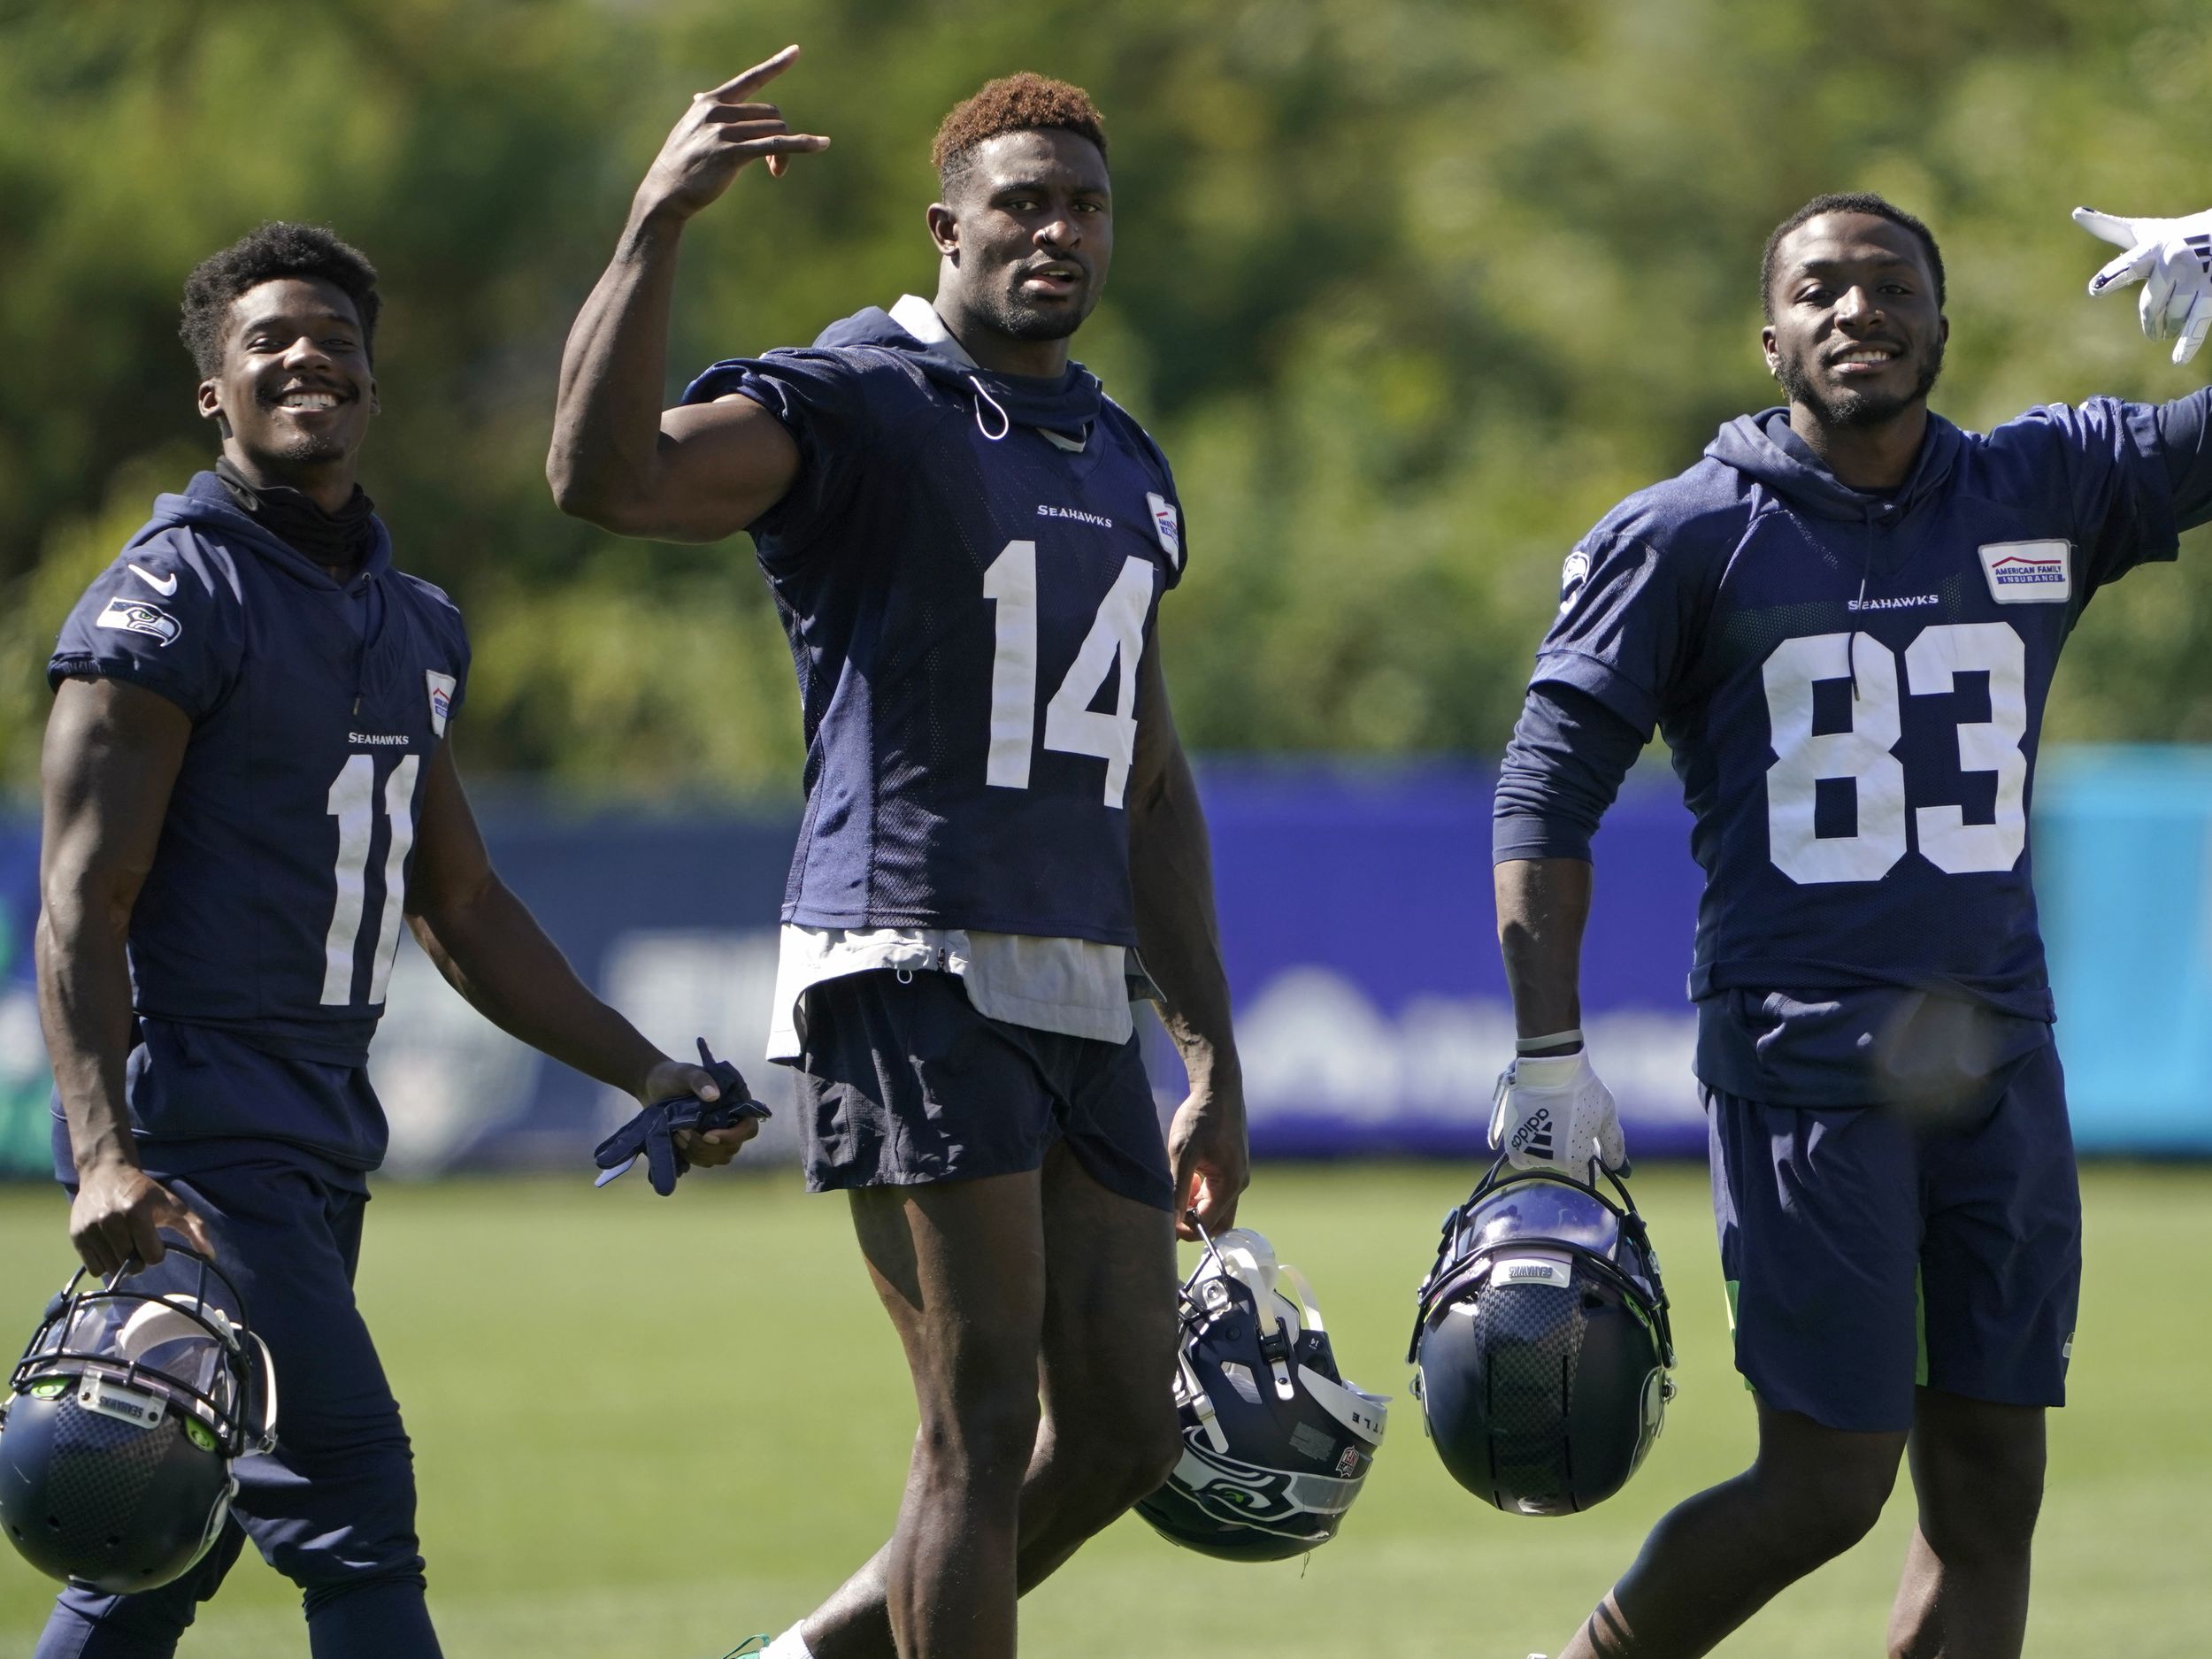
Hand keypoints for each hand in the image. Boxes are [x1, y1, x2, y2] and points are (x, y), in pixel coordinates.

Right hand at [69, 1160, 213, 1277]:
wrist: (106, 1173)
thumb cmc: (145, 1192)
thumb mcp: (173, 1205)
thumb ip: (195, 1228)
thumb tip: (211, 1255)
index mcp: (137, 1212)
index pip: (152, 1257)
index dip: (156, 1252)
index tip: (153, 1238)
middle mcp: (111, 1220)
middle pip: (131, 1265)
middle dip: (138, 1258)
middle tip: (137, 1240)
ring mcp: (91, 1229)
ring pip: (111, 1269)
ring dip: (120, 1262)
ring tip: (122, 1242)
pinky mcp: (76, 1236)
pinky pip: (94, 1268)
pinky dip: (103, 1263)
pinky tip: (108, 1246)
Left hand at [597, 1039, 770, 1193]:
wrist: (654, 1087)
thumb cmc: (674, 1077)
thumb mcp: (686, 1074)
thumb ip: (700, 1080)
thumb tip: (713, 1095)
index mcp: (735, 1104)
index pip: (748, 1128)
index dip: (733, 1136)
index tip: (708, 1135)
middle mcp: (731, 1122)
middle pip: (732, 1148)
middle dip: (707, 1146)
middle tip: (682, 1132)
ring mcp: (717, 1136)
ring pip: (718, 1157)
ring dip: (697, 1152)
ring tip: (677, 1134)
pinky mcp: (703, 1145)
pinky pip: (704, 1160)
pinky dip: (690, 1157)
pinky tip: (676, 1142)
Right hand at [633, 45, 829, 225]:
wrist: (665, 192)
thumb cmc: (683, 163)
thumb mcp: (691, 128)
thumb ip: (705, 112)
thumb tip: (700, 96)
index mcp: (711, 102)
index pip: (750, 79)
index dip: (775, 65)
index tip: (796, 51)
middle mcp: (717, 111)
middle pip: (772, 114)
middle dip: (781, 135)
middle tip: (775, 164)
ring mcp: (722, 131)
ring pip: (775, 131)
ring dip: (784, 154)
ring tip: (776, 172)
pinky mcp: (730, 153)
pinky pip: (775, 145)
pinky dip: (801, 144)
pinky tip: (821, 145)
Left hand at [1166, 1080, 1248, 1240]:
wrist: (1217, 1087)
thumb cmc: (1200, 1117)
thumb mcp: (1182, 1153)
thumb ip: (1177, 1189)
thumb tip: (1172, 1220)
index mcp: (1230, 1183)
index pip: (1208, 1223)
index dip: (1185, 1228)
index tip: (1164, 1219)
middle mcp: (1238, 1183)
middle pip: (1217, 1221)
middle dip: (1193, 1220)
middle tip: (1171, 1206)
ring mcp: (1237, 1174)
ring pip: (1215, 1205)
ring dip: (1194, 1203)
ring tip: (1178, 1183)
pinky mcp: (1232, 1165)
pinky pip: (1216, 1190)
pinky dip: (1200, 1191)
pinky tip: (1187, 1172)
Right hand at [1489, 1048, 1625, 1175]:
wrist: (1548, 1067)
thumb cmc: (1583, 1090)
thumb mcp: (1605, 1116)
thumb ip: (1613, 1146)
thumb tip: (1621, 1169)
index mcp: (1576, 1157)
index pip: (1586, 1181)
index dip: (1593, 1170)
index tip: (1594, 1157)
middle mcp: (1551, 1160)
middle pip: (1564, 1167)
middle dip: (1571, 1154)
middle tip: (1572, 1128)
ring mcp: (1529, 1151)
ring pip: (1543, 1161)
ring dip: (1549, 1150)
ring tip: (1554, 1123)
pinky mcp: (1513, 1141)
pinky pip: (1522, 1157)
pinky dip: (1528, 1150)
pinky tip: (1536, 1129)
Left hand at [2075, 206, 2211, 364]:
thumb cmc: (2175, 234)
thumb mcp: (2144, 231)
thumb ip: (2110, 228)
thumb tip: (2076, 212)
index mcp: (2153, 248)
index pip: (2130, 264)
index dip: (2112, 276)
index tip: (2095, 288)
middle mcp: (2175, 261)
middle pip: (2150, 304)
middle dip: (2149, 319)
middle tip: (2150, 328)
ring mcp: (2195, 278)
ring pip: (2170, 316)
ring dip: (2167, 325)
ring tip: (2170, 323)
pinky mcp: (2211, 294)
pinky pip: (2197, 323)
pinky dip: (2188, 343)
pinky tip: (2177, 359)